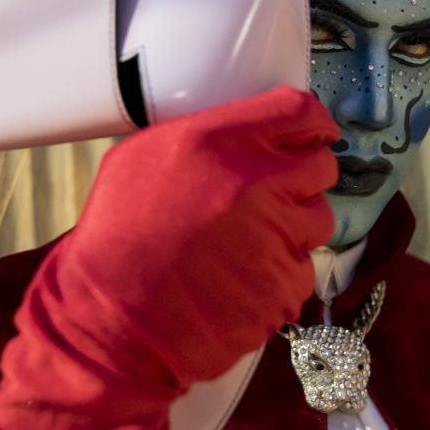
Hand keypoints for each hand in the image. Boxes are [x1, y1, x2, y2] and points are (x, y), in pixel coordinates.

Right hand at [54, 84, 338, 387]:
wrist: (108, 317)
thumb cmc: (117, 236)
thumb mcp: (144, 155)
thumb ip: (208, 135)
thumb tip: (249, 131)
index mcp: (223, 142)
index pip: (300, 112)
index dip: (313, 123)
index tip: (315, 133)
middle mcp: (258, 183)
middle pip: (321, 165)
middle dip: (302, 177)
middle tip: (273, 193)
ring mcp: (278, 237)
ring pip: (318, 219)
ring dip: (293, 227)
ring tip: (247, 243)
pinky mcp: (284, 286)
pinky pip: (303, 271)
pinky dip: (280, 276)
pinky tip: (242, 281)